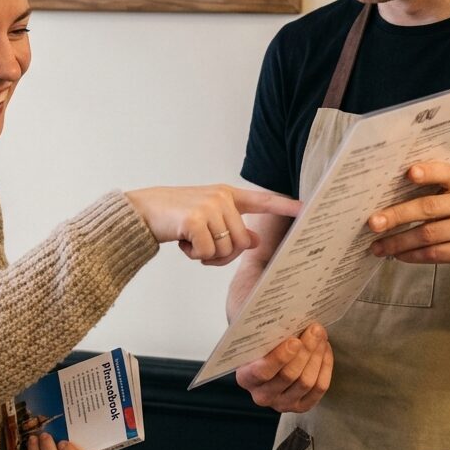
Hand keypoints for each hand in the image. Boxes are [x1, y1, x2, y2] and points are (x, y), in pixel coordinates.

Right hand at [124, 185, 300, 265]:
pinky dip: (194, 255)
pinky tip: (183, 242)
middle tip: (203, 248)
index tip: (306, 207)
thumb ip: (231, 226)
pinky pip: (207, 252)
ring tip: (191, 242)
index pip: (262, 199)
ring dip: (207, 255)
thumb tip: (255, 241)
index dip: (285, 205)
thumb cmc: (174, 217)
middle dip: (224, 254)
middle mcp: (221, 197)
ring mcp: (209, 206)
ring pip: (226, 249)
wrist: (142, 211)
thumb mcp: (206, 218)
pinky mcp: (195, 219)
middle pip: (243, 241)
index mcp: (227, 194)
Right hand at [235, 324, 332, 412]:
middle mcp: (261, 395)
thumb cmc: (261, 338)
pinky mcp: (301, 405)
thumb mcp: (255, 330)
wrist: (268, 351)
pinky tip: (324, 349)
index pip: (262, 372)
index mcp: (245, 377)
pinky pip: (319, 388)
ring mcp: (282, 403)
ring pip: (306, 382)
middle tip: (315, 329)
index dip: (280, 357)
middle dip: (305, 351)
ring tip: (320, 334)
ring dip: (317, 355)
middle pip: (289, 376)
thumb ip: (260, 320)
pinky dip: (325, 366)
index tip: (294, 340)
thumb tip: (273, 301)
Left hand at [367, 161, 449, 275]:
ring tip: (378, 246)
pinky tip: (398, 254)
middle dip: (397, 215)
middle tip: (373, 222)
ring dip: (398, 241)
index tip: (408, 173)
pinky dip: (412, 255)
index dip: (427, 172)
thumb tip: (386, 193)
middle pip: (428, 208)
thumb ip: (433, 189)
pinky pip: (434, 254)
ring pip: (428, 235)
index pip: (446, 172)